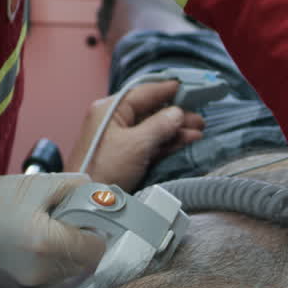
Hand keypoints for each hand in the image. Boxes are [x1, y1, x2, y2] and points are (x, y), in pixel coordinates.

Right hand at [0, 172, 106, 287]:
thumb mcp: (40, 184)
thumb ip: (80, 189)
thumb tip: (105, 200)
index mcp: (47, 243)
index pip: (97, 249)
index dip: (98, 233)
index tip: (87, 221)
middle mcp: (41, 272)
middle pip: (86, 266)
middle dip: (85, 245)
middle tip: (68, 226)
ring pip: (71, 276)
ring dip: (70, 258)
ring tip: (49, 236)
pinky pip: (52, 283)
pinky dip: (54, 268)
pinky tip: (37, 250)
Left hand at [68, 81, 205, 190]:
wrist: (88, 200)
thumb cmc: (106, 168)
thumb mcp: (136, 144)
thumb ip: (160, 125)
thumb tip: (177, 113)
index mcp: (111, 109)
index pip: (143, 92)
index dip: (167, 89)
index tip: (188, 87)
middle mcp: (115, 120)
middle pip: (150, 110)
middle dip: (176, 114)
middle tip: (200, 117)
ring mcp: (121, 138)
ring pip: (153, 128)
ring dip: (176, 129)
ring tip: (199, 130)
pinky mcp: (126, 155)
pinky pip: (151, 143)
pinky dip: (168, 142)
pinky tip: (186, 141)